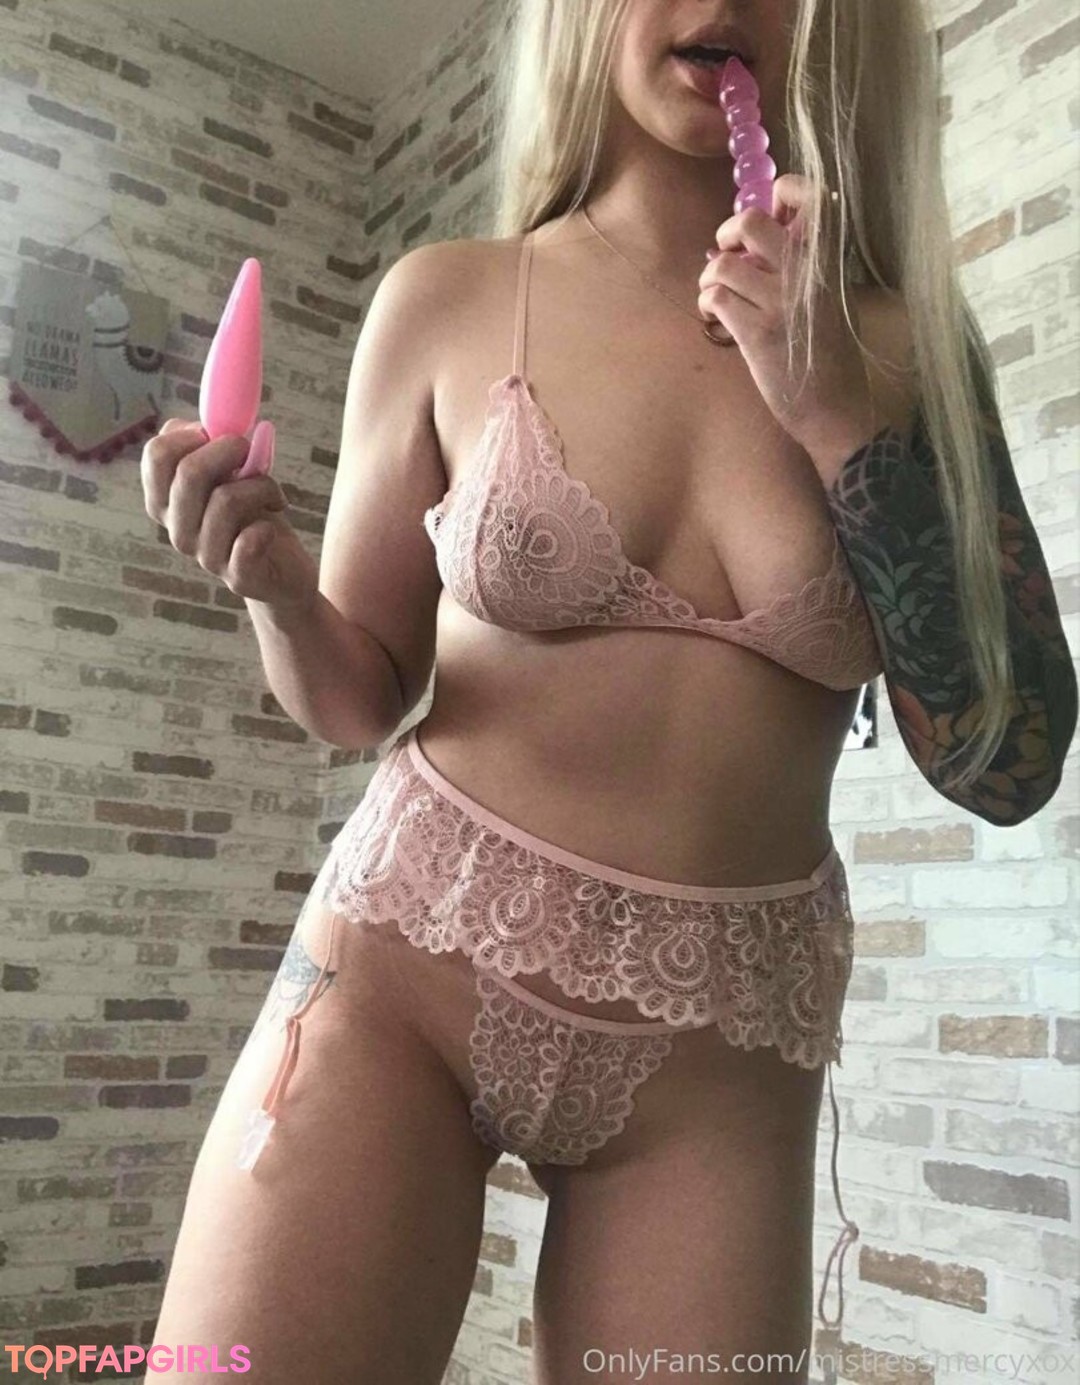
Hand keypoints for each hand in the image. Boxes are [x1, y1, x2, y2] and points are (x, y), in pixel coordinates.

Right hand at [141, 418, 317, 611]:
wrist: (282, 571)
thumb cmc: (253, 515)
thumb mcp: (231, 474)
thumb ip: (212, 445)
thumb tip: (204, 422)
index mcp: (167, 500)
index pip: (156, 456)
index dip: (189, 434)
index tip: (215, 432)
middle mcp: (178, 530)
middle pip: (188, 475)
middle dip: (229, 450)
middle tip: (251, 451)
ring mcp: (205, 556)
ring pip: (226, 501)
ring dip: (261, 486)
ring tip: (273, 494)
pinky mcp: (237, 578)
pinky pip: (248, 542)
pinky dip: (267, 527)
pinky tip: (271, 528)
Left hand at [697, 174, 874, 463]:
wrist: (837, 408)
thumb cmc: (832, 353)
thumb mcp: (833, 296)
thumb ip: (810, 263)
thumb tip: (773, 231)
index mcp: (830, 260)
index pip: (810, 196)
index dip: (782, 192)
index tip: (772, 214)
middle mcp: (805, 274)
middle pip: (748, 221)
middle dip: (727, 233)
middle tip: (730, 252)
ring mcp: (780, 303)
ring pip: (722, 263)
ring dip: (711, 275)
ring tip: (718, 292)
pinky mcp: (756, 333)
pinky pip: (715, 298)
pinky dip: (707, 304)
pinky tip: (715, 318)